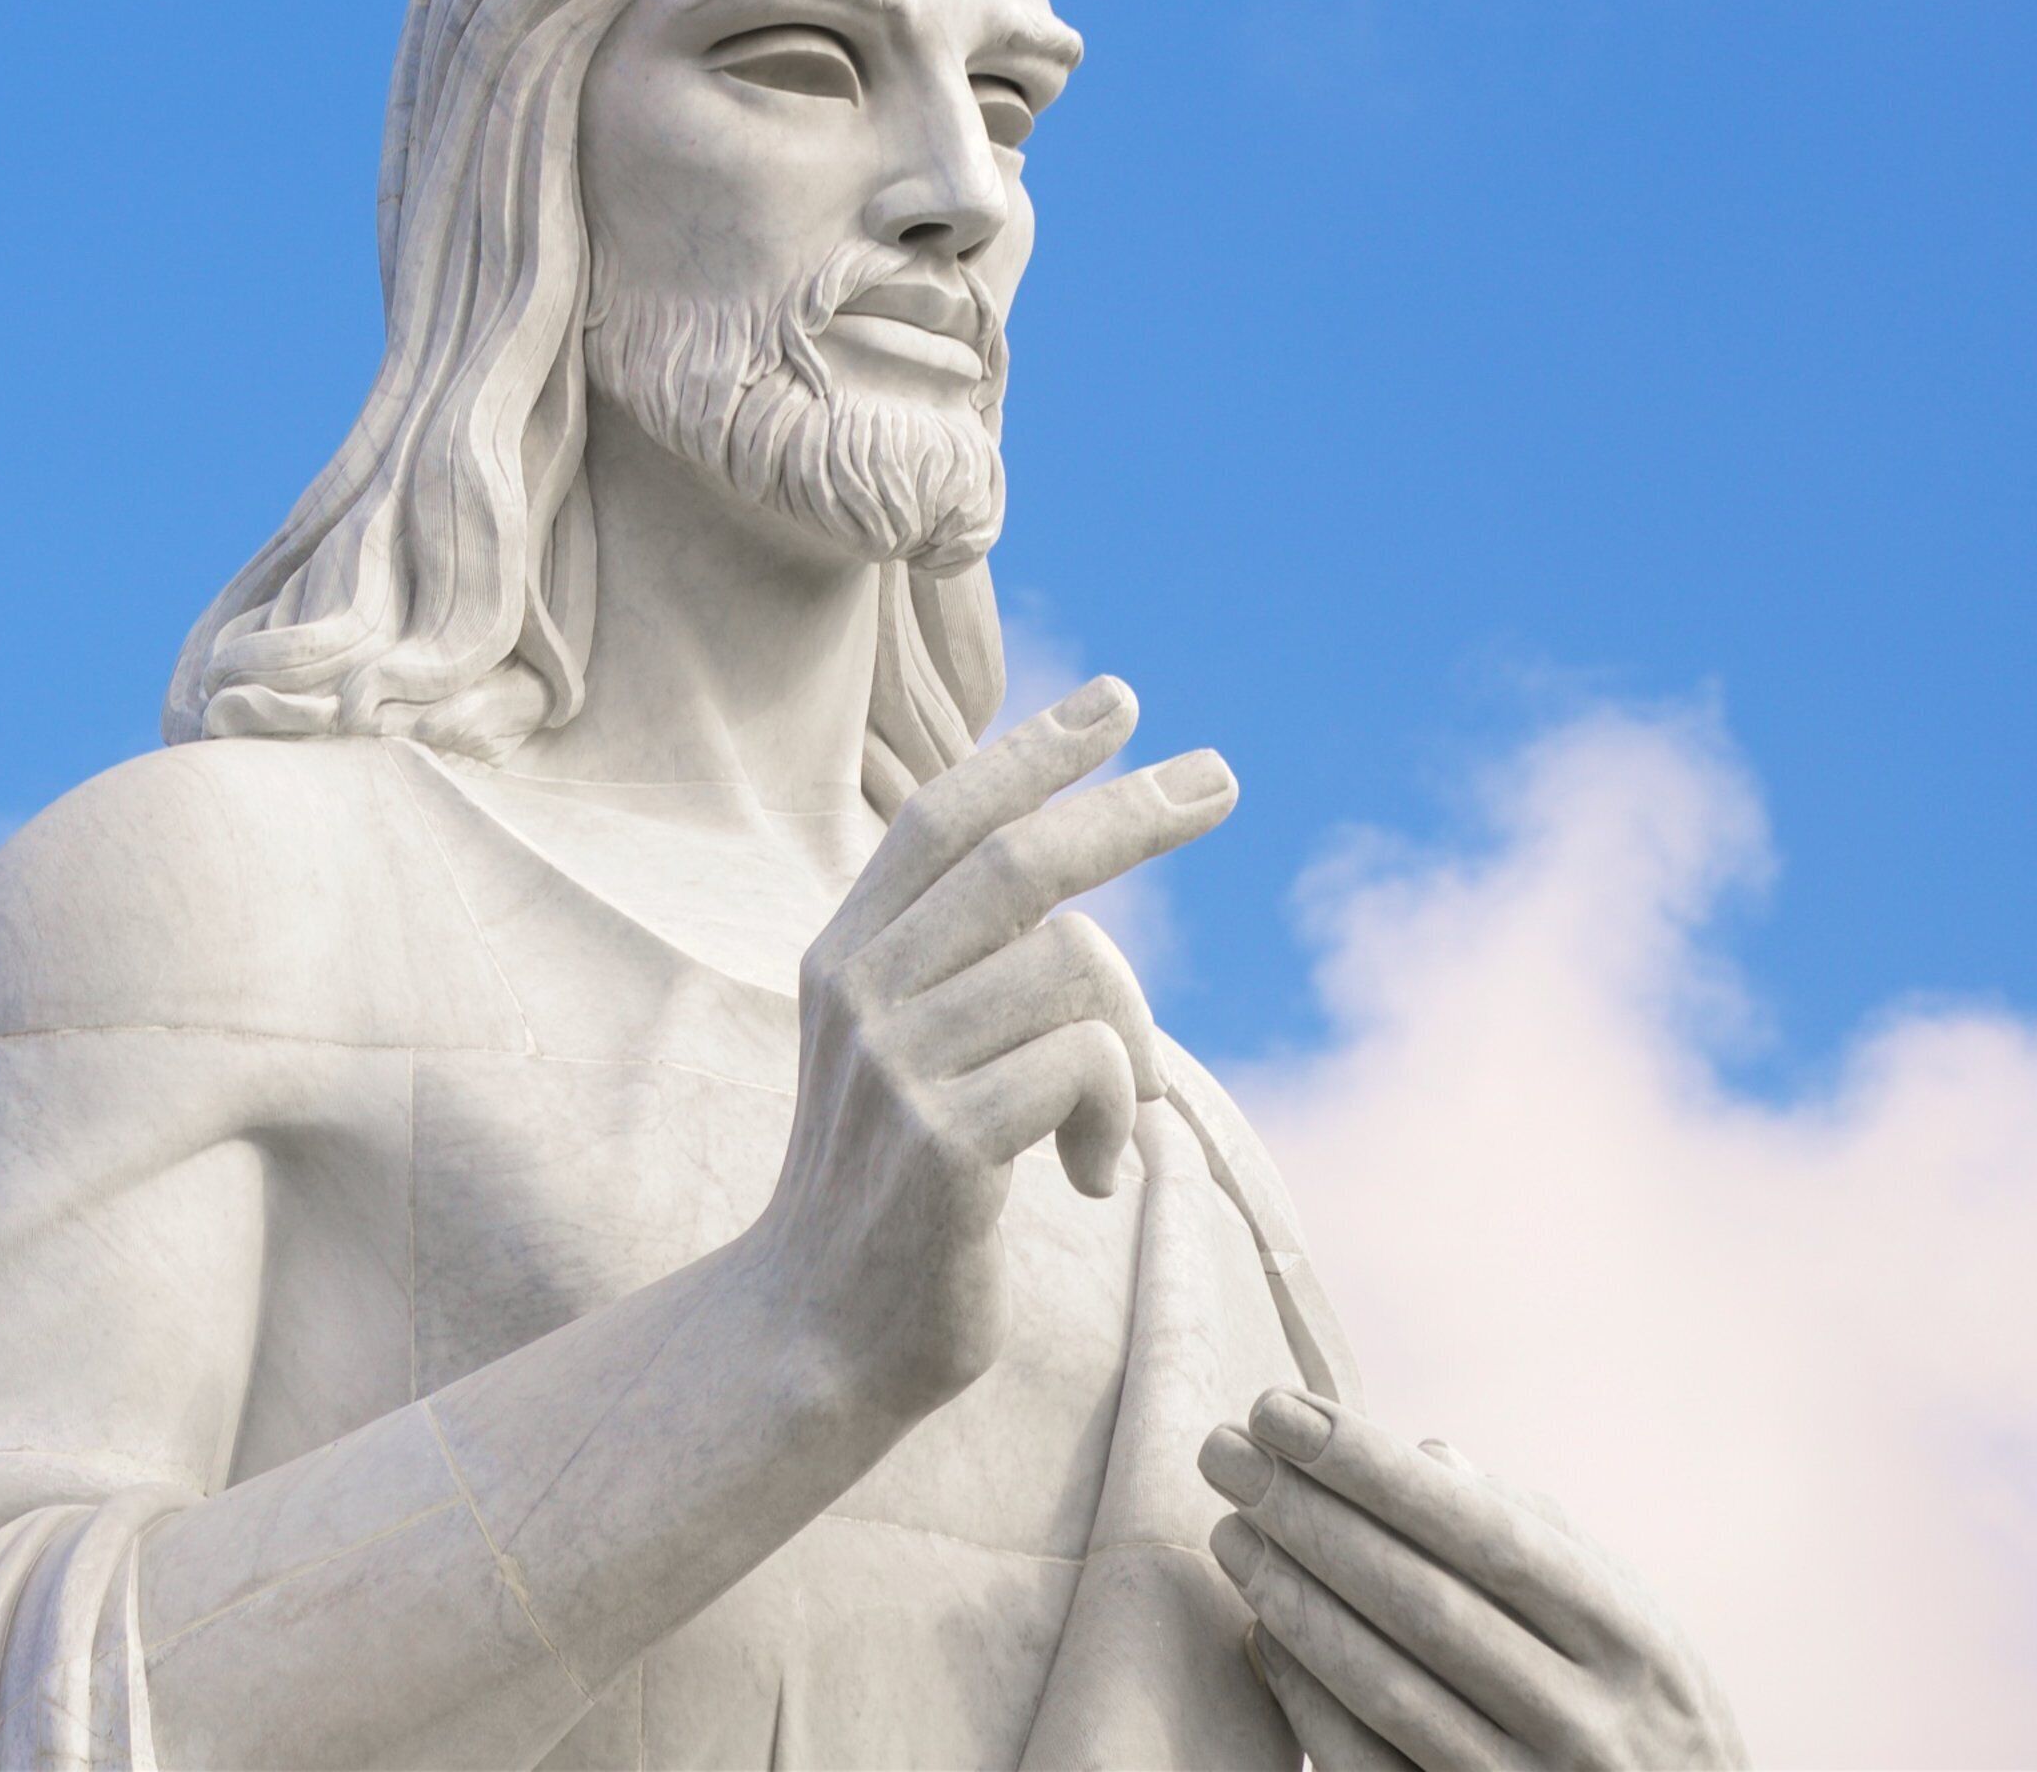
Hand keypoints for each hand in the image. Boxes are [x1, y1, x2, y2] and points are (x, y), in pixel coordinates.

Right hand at [762, 674, 1234, 1414]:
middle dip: (1129, 810)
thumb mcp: (897, 1057)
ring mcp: (896, 1066)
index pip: (941, 820)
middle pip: (1018, 862)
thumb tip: (1075, 901)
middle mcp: (859, 994)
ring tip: (1111, 1125)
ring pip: (1078, 972)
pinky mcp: (944, 1141)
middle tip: (1220, 779)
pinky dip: (1118, 1116)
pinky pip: (1091, 1065)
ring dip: (1134, 1045)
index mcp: (843, 960)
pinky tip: (1089, 1179)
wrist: (817, 1335)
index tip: (1116, 701)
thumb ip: (953, 970)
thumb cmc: (890, 1196)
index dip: (1029, 753)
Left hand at [1204, 1389, 1748, 1770]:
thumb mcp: (1636, 1626)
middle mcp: (1587, 1720)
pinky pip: (1365, 1763)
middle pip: (1421, 1601)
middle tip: (1224, 1452)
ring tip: (1231, 1530)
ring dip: (1290, 1597)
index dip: (1373, 1470)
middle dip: (1308, 1516)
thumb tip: (1430, 1454)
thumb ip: (1540, 1539)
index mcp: (1632, 1644)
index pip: (1485, 1535)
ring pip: (1384, 1684)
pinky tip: (1262, 1630)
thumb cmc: (1647, 1716)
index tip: (1281, 1410)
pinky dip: (1305, 1693)